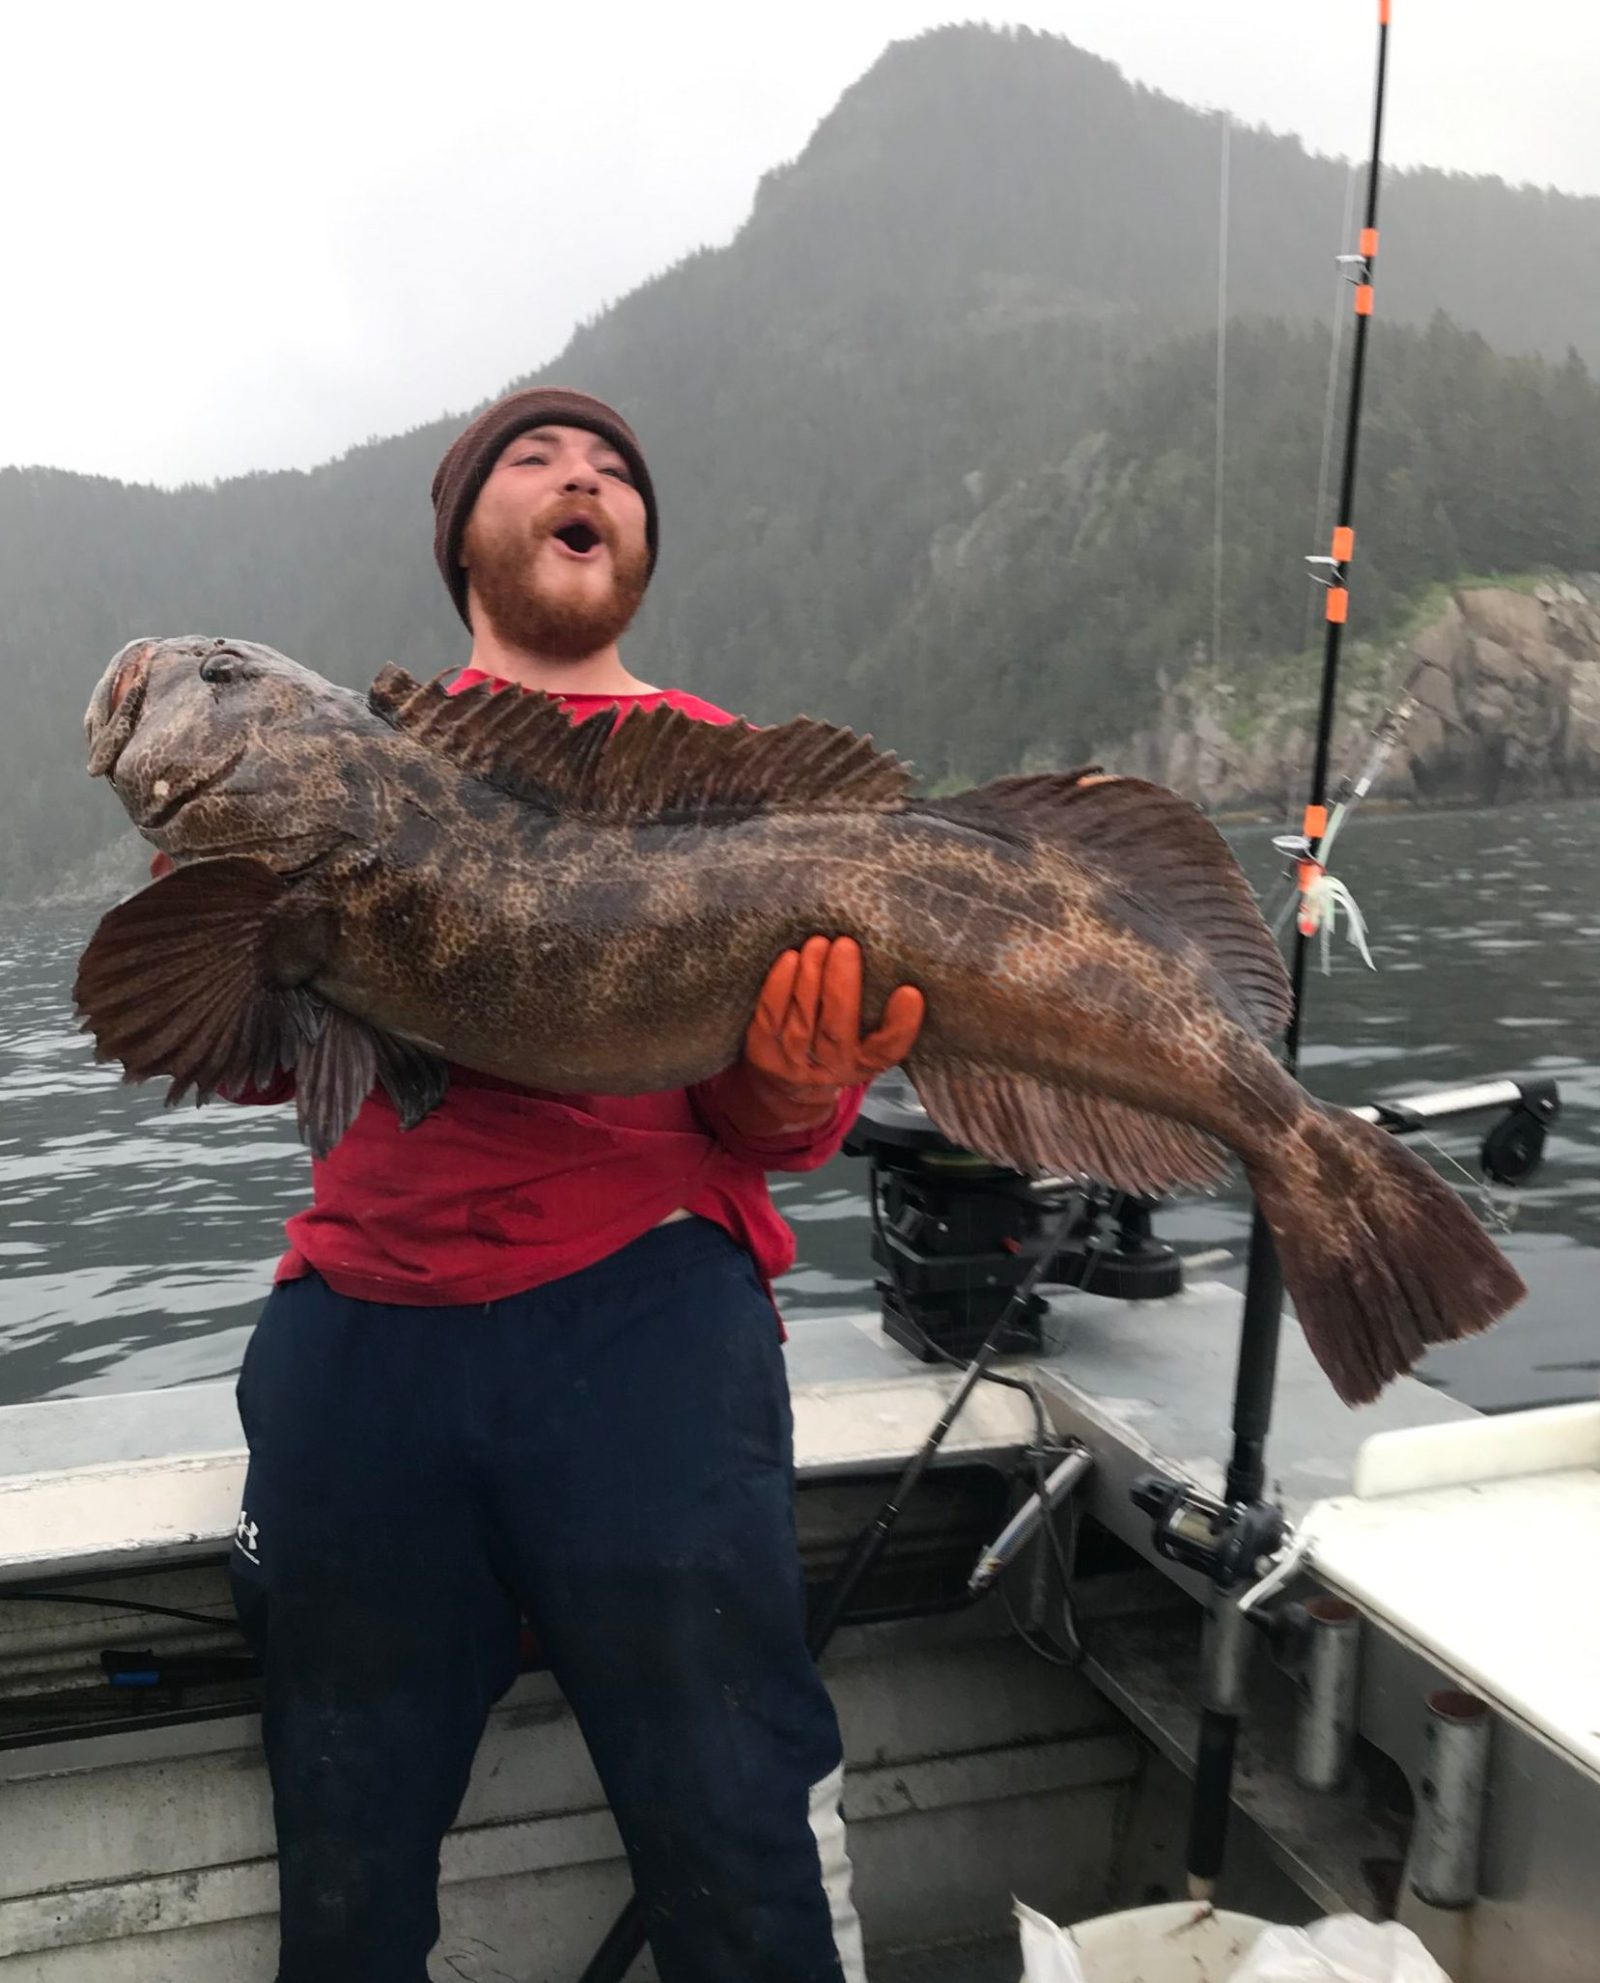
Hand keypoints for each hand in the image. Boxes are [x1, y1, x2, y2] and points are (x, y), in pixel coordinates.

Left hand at [742, 935, 923, 1110]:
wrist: (786, 1087)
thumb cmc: (833, 1046)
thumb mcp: (862, 1041)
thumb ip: (876, 1015)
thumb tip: (890, 961)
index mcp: (863, 1064)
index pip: (887, 1050)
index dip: (901, 1025)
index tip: (909, 992)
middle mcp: (830, 1067)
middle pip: (836, 1030)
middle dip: (840, 986)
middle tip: (846, 946)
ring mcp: (793, 1062)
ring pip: (802, 1020)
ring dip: (810, 977)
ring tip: (818, 944)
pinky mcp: (763, 1050)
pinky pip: (770, 1015)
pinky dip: (779, 986)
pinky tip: (790, 959)